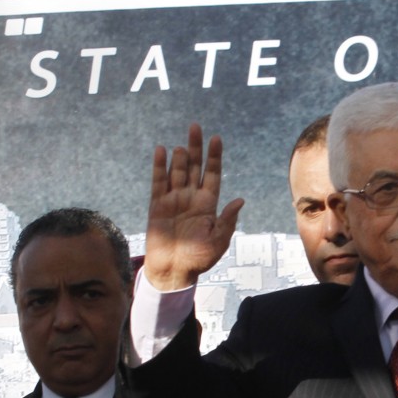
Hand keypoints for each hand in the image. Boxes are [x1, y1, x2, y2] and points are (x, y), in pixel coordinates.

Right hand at [144, 123, 243, 289]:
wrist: (173, 270)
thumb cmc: (198, 259)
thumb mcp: (218, 240)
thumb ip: (227, 219)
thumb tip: (240, 200)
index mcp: (208, 204)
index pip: (212, 174)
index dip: (214, 157)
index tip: (216, 138)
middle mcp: (191, 198)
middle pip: (194, 167)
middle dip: (195, 148)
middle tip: (196, 126)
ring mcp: (174, 200)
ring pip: (177, 172)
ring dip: (179, 158)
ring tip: (183, 145)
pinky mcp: (157, 205)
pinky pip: (158, 182)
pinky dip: (160, 166)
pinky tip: (162, 151)